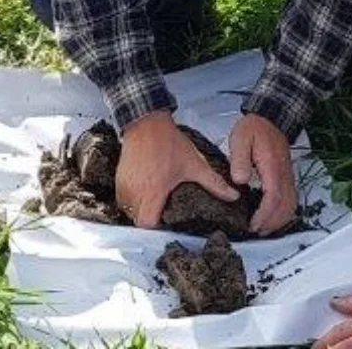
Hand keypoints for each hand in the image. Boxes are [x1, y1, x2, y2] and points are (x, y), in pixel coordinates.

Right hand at [117, 110, 238, 227]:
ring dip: (140, 211)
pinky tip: (145, 192)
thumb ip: (214, 183)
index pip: (147, 224)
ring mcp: (125, 185)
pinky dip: (132, 200)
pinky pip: (122, 199)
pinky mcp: (119, 179)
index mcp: (153, 190)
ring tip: (154, 202)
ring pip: (128, 210)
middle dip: (149, 220)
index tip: (166, 223)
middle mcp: (136, 190)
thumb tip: (233, 195)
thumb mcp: (195, 164)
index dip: (156, 228)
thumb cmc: (168, 143)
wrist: (147, 123)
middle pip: (137, 220)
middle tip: (162, 213)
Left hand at [228, 114, 296, 234]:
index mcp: (272, 165)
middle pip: (286, 205)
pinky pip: (291, 200)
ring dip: (279, 220)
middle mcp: (283, 173)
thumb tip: (240, 180)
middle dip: (272, 222)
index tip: (253, 224)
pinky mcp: (287, 178)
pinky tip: (272, 218)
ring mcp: (288, 176)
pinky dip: (284, 213)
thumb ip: (239, 159)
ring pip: (291, 204)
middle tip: (256, 231)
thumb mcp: (240, 139)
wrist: (269, 120)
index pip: (273, 195)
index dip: (265, 213)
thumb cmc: (253, 129)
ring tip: (263, 229)